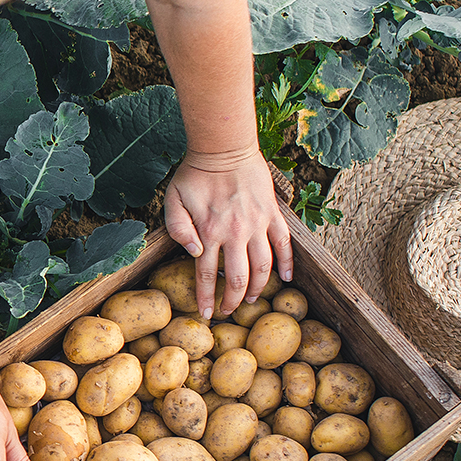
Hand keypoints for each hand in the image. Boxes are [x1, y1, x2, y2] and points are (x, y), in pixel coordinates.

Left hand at [164, 150, 291, 318]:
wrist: (224, 147)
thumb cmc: (193, 175)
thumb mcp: (173, 200)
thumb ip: (178, 229)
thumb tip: (195, 253)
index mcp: (209, 232)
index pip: (207, 276)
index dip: (207, 299)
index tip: (206, 314)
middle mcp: (235, 232)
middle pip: (238, 279)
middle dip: (233, 302)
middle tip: (228, 311)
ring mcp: (257, 224)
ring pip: (262, 267)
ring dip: (258, 288)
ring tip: (252, 300)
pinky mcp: (272, 214)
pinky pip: (284, 244)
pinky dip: (287, 263)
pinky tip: (286, 279)